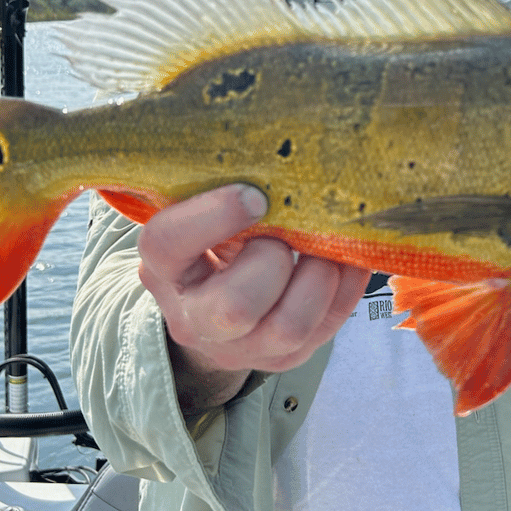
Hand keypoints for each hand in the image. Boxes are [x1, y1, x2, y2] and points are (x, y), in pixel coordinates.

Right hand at [137, 185, 369, 410]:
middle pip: (234, 306)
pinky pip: (328, 324)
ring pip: (289, 326)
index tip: (253, 195)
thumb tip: (274, 154)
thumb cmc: (211, 242)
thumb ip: (216, 188)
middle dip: (273, 259)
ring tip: (325, 244)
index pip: (166, 244)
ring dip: (318, 275)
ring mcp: (245, 347)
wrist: (214, 308)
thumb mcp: (197, 214)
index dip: (211, 216)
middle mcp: (196, 318)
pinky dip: (346, 282)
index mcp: (164, 268)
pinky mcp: (287, 357)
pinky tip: (346, 255)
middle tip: (286, 234)